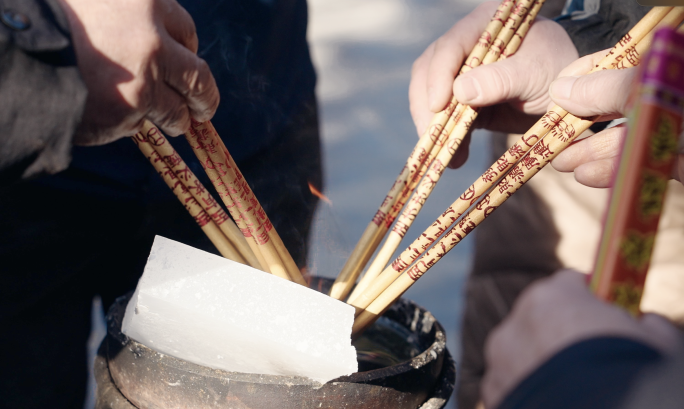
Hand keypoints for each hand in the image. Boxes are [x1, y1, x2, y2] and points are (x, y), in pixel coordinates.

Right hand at [57, 0, 219, 145]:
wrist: (12, 50)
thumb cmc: (47, 16)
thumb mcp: (94, 1)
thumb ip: (124, 16)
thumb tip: (150, 36)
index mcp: (148, 2)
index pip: (186, 31)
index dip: (188, 51)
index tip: (187, 62)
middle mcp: (154, 40)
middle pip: (199, 77)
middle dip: (205, 97)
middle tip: (205, 107)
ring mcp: (144, 79)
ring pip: (177, 110)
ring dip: (180, 120)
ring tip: (180, 125)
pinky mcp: (128, 112)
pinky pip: (141, 124)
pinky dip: (134, 124)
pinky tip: (118, 117)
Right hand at [409, 1, 577, 167]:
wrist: (571, 95)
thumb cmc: (558, 71)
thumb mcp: (535, 73)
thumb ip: (501, 80)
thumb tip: (460, 91)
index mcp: (484, 25)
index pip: (450, 46)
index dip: (439, 75)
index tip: (439, 106)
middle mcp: (466, 46)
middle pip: (430, 71)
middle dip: (427, 106)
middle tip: (432, 136)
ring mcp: (462, 75)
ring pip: (431, 96)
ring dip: (434, 127)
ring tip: (447, 155)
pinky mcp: (465, 102)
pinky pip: (447, 120)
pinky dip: (449, 140)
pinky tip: (457, 159)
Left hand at [481, 270, 680, 408]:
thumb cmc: (629, 372)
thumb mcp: (655, 342)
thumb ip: (645, 325)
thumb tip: (648, 322)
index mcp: (552, 296)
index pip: (568, 283)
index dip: (587, 297)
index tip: (601, 311)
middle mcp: (517, 320)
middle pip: (538, 317)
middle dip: (558, 331)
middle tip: (586, 354)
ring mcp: (500, 357)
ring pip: (518, 352)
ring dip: (537, 362)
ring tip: (568, 384)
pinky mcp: (494, 390)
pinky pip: (509, 385)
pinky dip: (525, 390)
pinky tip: (551, 400)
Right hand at [550, 50, 683, 186]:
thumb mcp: (648, 91)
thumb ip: (605, 89)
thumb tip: (559, 89)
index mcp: (662, 67)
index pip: (619, 60)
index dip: (584, 74)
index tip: (555, 93)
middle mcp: (666, 94)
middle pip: (617, 103)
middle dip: (581, 121)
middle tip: (553, 136)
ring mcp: (671, 127)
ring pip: (627, 137)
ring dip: (590, 152)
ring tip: (561, 163)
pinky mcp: (676, 159)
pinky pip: (641, 163)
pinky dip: (612, 170)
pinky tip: (586, 175)